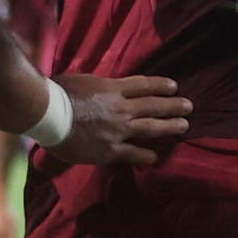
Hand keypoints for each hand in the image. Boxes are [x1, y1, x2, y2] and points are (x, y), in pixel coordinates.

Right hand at [47, 73, 191, 167]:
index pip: (144, 85)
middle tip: (189, 106)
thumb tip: (104, 87)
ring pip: (151, 128)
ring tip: (184, 126)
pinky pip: (133, 153)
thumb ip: (99, 85)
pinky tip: (155, 157)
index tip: (174, 87)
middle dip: (173, 105)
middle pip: (154, 105)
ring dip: (170, 126)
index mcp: (113, 89)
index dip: (161, 86)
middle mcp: (121, 108)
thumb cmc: (58, 93)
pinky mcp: (110, 150)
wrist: (48, 114)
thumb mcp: (83, 80)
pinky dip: (146, 155)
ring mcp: (118, 130)